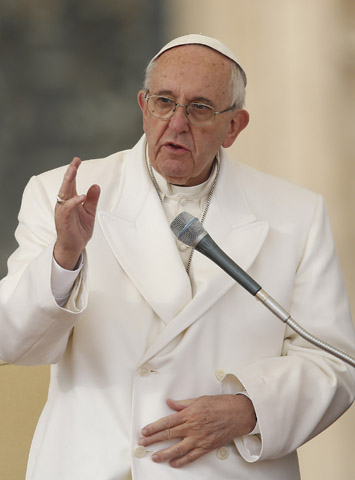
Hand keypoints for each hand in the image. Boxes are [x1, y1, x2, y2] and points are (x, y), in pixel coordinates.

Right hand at [54, 157, 99, 269]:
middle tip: (75, 161)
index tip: (77, 160)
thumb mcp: (90, 213)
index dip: (73, 171)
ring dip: (69, 181)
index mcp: (71, 200)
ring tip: (74, 171)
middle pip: (66, 184)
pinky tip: (81, 196)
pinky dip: (74, 201)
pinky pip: (67, 208)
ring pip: (64, 193)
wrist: (74, 247)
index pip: (71, 182)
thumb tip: (96, 186)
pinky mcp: (63, 220)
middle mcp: (65, 203)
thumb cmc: (79, 230)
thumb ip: (92, 200)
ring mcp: (63, 211)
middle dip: (70, 172)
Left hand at [138, 394, 255, 467]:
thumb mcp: (199, 399)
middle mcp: (192, 427)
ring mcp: (199, 438)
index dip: (154, 427)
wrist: (238, 414)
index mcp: (189, 414)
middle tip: (142, 444)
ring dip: (165, 453)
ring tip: (155, 457)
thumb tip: (170, 403)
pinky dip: (182, 461)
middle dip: (154, 440)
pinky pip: (192, 456)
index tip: (144, 431)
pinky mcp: (206, 447)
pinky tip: (174, 463)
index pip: (167, 422)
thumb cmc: (220, 404)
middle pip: (169, 435)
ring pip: (178, 449)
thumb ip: (183, 404)